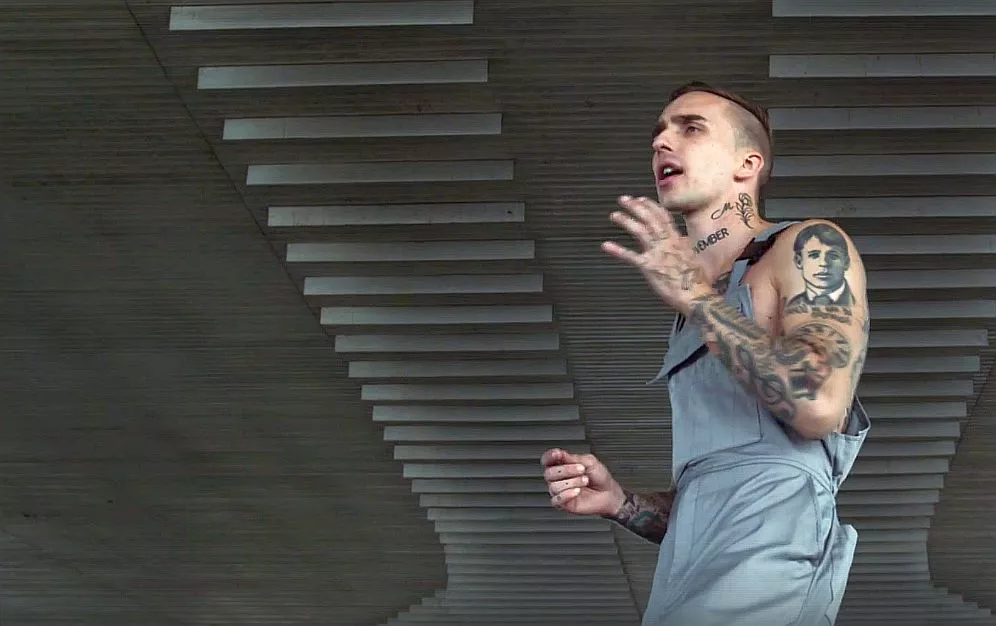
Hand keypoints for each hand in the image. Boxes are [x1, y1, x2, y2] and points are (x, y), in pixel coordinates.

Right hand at [541, 448, 625, 516]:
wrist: (609, 493)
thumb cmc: (600, 477)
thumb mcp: (589, 462)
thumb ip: (572, 458)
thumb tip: (559, 453)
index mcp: (562, 465)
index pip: (548, 460)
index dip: (549, 456)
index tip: (557, 454)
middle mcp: (559, 478)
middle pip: (549, 473)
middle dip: (566, 470)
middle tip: (581, 470)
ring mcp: (560, 491)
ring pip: (554, 486)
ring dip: (571, 482)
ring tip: (584, 481)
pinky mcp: (563, 504)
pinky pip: (556, 500)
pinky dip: (566, 494)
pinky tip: (577, 491)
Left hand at [602, 195, 711, 315]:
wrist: (696, 295)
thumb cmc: (697, 281)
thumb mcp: (694, 258)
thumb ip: (686, 248)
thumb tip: (686, 243)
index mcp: (678, 240)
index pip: (663, 217)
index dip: (651, 206)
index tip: (641, 199)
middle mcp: (667, 242)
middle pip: (650, 219)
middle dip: (635, 207)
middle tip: (624, 199)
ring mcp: (657, 253)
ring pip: (640, 231)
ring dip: (626, 221)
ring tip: (614, 215)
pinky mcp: (649, 266)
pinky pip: (630, 256)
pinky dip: (617, 250)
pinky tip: (606, 245)